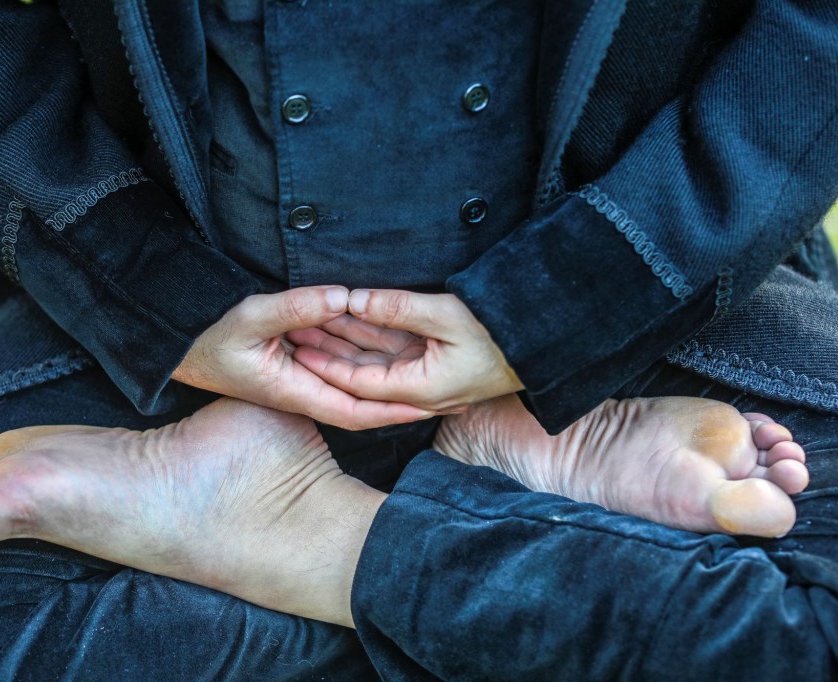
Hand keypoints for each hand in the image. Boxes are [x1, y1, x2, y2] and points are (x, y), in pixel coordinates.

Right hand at [173, 286, 431, 429]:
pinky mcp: (300, 367)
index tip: (432, 406)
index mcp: (298, 391)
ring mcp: (304, 380)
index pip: (358, 411)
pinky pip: (342, 369)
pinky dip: (368, 361)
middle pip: (366, 404)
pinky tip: (390, 349)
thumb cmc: (211, 336)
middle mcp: (306, 392)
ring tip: (434, 376)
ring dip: (391, 383)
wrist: (183, 343)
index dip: (396, 410)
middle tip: (452, 396)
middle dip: (406, 402)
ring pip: (356, 385)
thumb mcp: (252, 317)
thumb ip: (297, 308)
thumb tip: (344, 297)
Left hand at [287, 289, 523, 411]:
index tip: (297, 345)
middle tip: (293, 332)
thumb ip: (398, 308)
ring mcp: (429, 380)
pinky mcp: (436, 366)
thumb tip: (353, 299)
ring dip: (344, 343)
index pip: (359, 383)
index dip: (326, 364)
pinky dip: (370, 337)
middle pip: (362, 374)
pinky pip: (395, 353)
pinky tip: (348, 318)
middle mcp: (421, 392)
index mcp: (421, 390)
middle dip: (327, 352)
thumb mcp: (448, 315)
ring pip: (376, 361)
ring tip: (310, 322)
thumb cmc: (501, 331)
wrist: (544, 342)